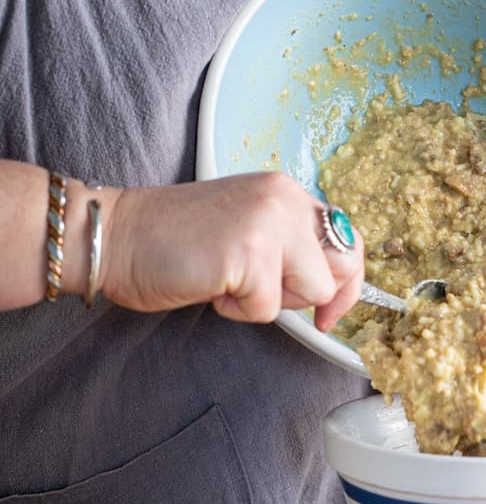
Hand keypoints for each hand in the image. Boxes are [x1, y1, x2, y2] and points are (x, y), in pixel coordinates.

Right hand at [101, 172, 363, 330]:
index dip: (348, 282)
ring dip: (271, 302)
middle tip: (263, 291)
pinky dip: (239, 311)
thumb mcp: (249, 229)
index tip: (332, 311)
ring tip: (230, 281)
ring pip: (313, 292)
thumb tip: (329, 286)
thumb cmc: (178, 242)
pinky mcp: (249, 253)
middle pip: (342, 269)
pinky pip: (269, 309)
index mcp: (287, 192)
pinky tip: (211, 286)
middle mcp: (285, 199)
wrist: (119, 236)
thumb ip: (289, 245)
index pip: (349, 239)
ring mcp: (270, 223)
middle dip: (309, 296)